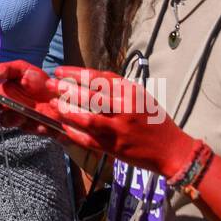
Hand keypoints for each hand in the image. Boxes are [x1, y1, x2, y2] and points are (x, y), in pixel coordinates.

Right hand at [0, 60, 67, 134]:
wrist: (60, 91)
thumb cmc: (36, 80)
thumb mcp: (22, 69)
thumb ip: (7, 69)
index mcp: (5, 97)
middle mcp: (13, 112)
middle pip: (4, 120)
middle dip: (7, 118)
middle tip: (13, 112)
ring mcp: (27, 121)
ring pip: (22, 126)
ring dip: (20, 121)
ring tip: (24, 115)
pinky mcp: (41, 128)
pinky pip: (38, 131)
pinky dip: (40, 128)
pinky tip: (43, 124)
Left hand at [42, 67, 197, 179]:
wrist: (170, 149)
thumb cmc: (154, 120)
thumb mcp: (140, 96)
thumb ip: (117, 87)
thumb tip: (89, 78)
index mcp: (131, 92)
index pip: (98, 77)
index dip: (75, 73)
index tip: (59, 71)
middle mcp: (125, 108)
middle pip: (90, 95)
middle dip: (66, 88)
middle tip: (50, 84)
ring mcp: (119, 129)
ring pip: (87, 117)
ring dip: (68, 110)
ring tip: (54, 104)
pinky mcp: (114, 147)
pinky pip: (89, 139)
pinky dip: (74, 132)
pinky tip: (62, 126)